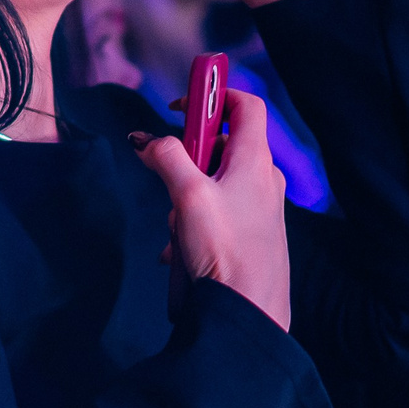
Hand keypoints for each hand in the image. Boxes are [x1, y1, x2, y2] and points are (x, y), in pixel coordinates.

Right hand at [134, 89, 292, 328]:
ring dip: (186, 198)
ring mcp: (261, 209)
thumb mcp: (188, 195)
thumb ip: (166, 158)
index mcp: (255, 160)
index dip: (214, 95)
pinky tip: (178, 250)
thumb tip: (145, 139)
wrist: (250, 312)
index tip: (181, 107)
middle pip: (223, 145)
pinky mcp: (254, 236)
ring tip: (175, 228)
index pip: (245, 104)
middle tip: (168, 177)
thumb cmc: (225, 250)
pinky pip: (218, 214)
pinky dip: (195, 223)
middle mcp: (264, 179)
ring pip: (215, 183)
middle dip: (188, 158)